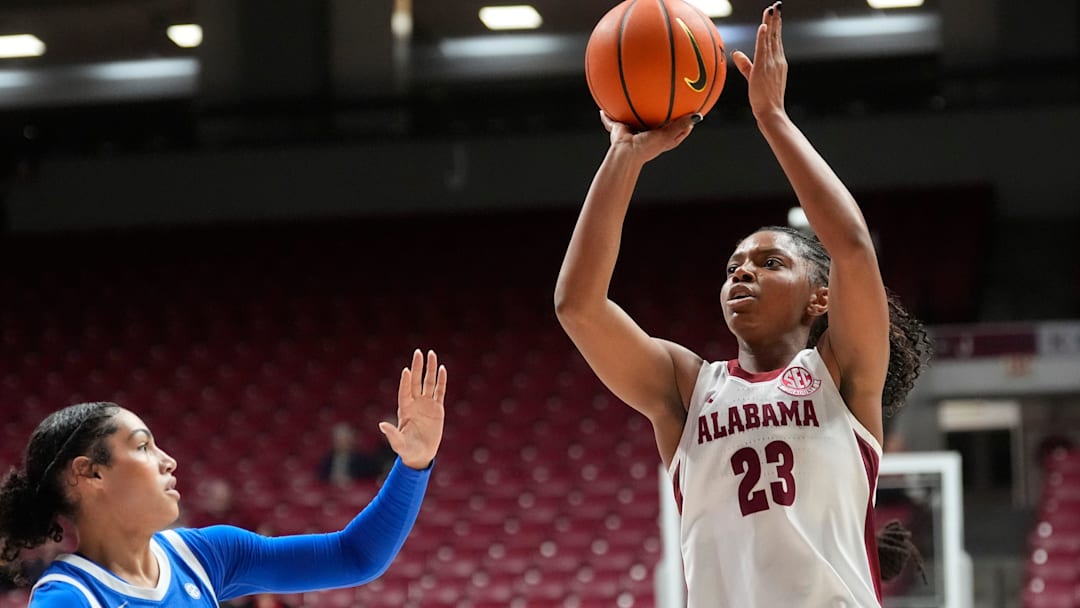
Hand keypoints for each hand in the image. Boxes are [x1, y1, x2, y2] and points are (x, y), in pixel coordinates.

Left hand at [379, 349, 445, 469]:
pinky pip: (440, 391)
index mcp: (404, 410)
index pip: (405, 392)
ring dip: (431, 369)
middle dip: (418, 367)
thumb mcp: (399, 444)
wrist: (421, 455)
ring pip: (429, 383)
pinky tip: (442, 369)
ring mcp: (427, 405)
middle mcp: (415, 404)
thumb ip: (392, 434)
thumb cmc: (407, 450)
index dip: (406, 382)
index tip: (406, 370)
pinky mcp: (438, 409)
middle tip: (419, 352)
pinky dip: (441, 381)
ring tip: (432, 354)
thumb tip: (381, 425)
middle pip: (416, 381)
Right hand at [601, 111, 697, 164]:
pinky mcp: (618, 129)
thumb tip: (698, 116)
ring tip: (632, 99)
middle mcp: (645, 136)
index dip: (681, 124)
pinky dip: (606, 116)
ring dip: (631, 112)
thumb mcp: (667, 136)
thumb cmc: (646, 148)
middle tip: (663, 103)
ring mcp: (631, 132)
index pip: (673, 133)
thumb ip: (681, 125)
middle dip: (656, 115)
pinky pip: (611, 120)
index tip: (689, 114)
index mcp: (658, 140)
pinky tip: (603, 108)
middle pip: (653, 124)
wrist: (626, 153)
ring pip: (632, 119)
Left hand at [731, 2, 786, 119]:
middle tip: (777, 5)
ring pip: (771, 39)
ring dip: (771, 22)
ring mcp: (772, 63)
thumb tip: (736, 53)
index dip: (774, 25)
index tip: (774, 13)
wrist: (771, 112)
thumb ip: (745, 64)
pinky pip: (764, 49)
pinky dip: (763, 37)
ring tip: (772, 9)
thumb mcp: (753, 77)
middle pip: (775, 35)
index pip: (775, 39)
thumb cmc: (764, 99)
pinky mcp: (764, 68)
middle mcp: (776, 60)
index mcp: (777, 61)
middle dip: (776, 19)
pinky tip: (763, 26)